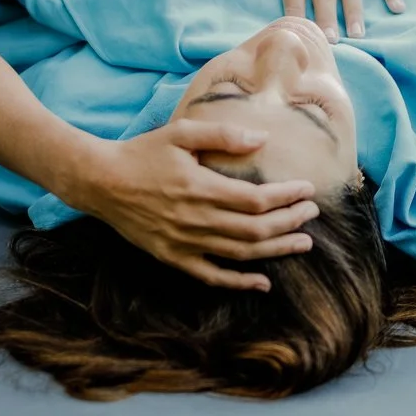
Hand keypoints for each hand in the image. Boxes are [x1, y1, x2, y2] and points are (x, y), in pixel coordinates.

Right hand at [73, 120, 318, 291]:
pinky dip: (239, 282)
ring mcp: (185, 243)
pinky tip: (262, 283)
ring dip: (276, 251)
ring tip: (303, 244)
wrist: (102, 182)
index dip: (287, 197)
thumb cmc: (143, 153)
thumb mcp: (181, 133)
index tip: (308, 190)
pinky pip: (212, 276)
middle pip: (256, 229)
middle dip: (290, 223)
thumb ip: (223, 135)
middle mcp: (196, 219)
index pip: (257, 199)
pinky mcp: (173, 257)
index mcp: (201, 187)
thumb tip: (261, 139)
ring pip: (240, 254)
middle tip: (312, 214)